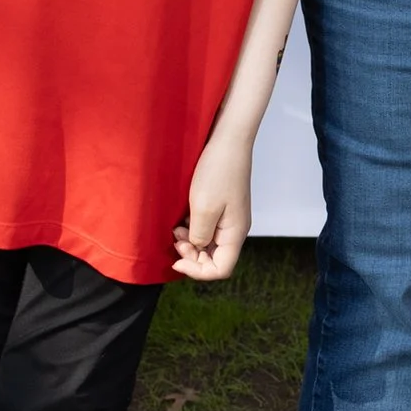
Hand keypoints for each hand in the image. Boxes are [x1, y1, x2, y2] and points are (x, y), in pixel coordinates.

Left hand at [173, 130, 251, 281]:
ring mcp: (229, 217)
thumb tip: (197, 248)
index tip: (177, 258)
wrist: (228, 139)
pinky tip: (182, 218)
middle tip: (175, 238)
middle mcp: (234, 228)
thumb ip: (199, 236)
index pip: (221, 269)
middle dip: (191, 255)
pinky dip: (192, 229)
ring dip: (190, 242)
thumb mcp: (203, 208)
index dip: (197, 271)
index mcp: (235, 232)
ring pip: (208, 244)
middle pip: (214, 258)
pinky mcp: (222, 206)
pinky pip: (207, 228)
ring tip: (176, 227)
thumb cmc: (218, 171)